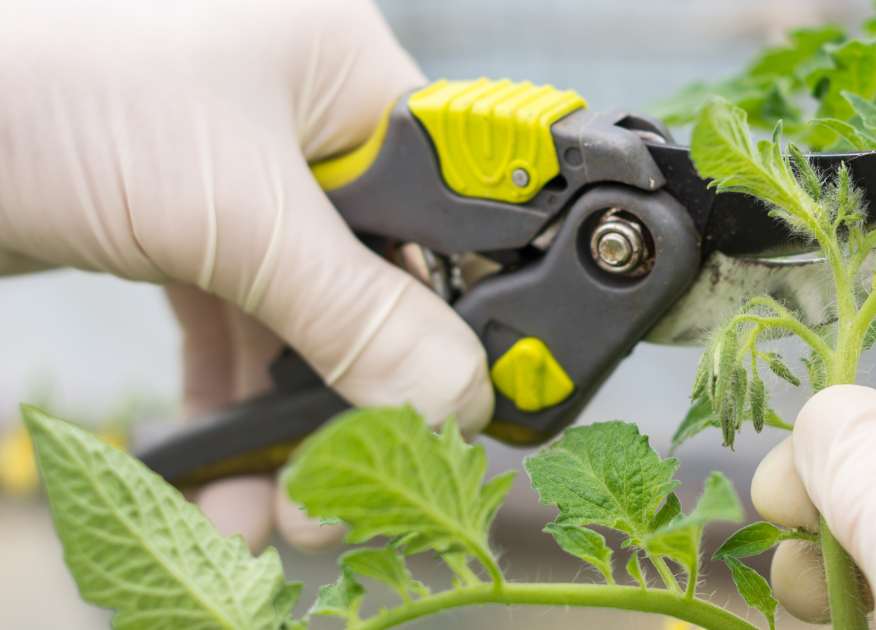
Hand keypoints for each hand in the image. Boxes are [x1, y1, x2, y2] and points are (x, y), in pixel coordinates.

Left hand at [0, 0, 492, 550]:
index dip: (475, 314)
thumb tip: (455, 400)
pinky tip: (226, 475)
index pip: (457, 212)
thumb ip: (356, 312)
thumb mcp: (233, 212)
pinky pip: (239, 335)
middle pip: (383, 288)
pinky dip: (236, 409)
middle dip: (367, 400)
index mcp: (350, 80)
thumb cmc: (48, 88)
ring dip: (294, 429)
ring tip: (282, 513)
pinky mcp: (185, 238)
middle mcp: (309, 130)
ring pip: (309, 326)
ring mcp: (245, 188)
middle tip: (355, 491)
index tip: (473, 407)